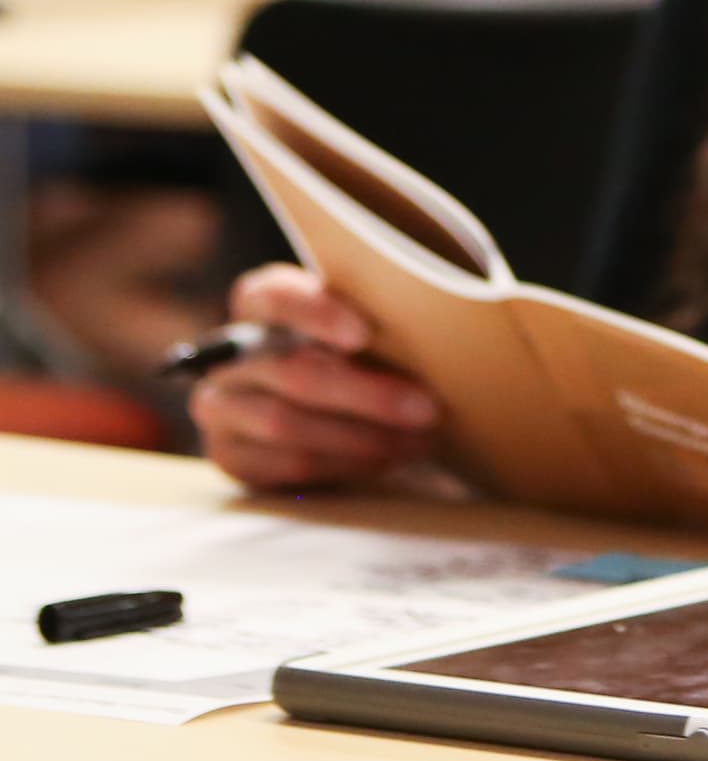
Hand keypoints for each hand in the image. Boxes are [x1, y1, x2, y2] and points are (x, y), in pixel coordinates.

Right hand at [189, 265, 441, 491]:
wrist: (327, 412)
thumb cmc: (357, 355)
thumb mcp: (360, 330)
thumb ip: (375, 325)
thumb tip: (434, 336)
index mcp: (260, 304)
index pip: (273, 296)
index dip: (316, 314)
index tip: (364, 335)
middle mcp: (231, 354)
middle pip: (292, 370)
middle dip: (366, 393)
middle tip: (426, 407)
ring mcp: (220, 406)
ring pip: (286, 422)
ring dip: (361, 437)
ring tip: (418, 440)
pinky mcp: (229, 453)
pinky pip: (286, 463)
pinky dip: (345, 464)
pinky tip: (389, 459)